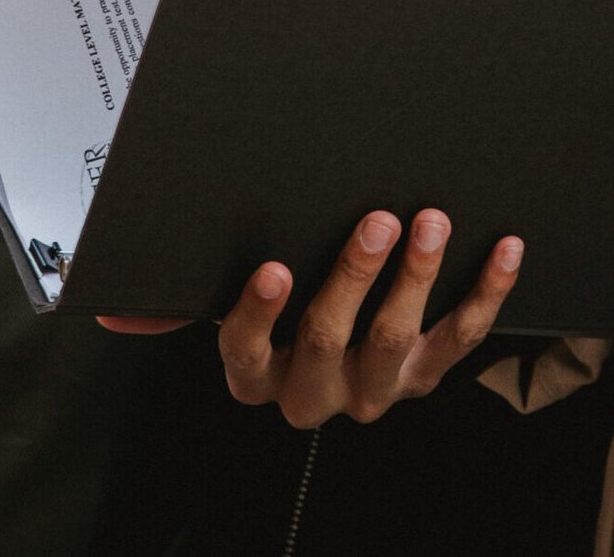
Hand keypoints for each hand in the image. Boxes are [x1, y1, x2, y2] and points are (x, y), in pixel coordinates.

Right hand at [99, 209, 523, 427]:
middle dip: (353, 279)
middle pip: (328, 340)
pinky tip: (502, 248)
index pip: (246, 352)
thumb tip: (111, 304)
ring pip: (397, 340)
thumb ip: (178, 304)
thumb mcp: (225, 308)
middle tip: (375, 220)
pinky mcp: (428, 375)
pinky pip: (462, 338)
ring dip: (417, 280)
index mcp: (257, 375)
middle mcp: (315, 392)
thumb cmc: (277, 313)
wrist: (343, 358)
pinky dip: (486, 293)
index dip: (260, 314)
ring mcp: (376, 387)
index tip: (273, 268)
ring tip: (430, 223)